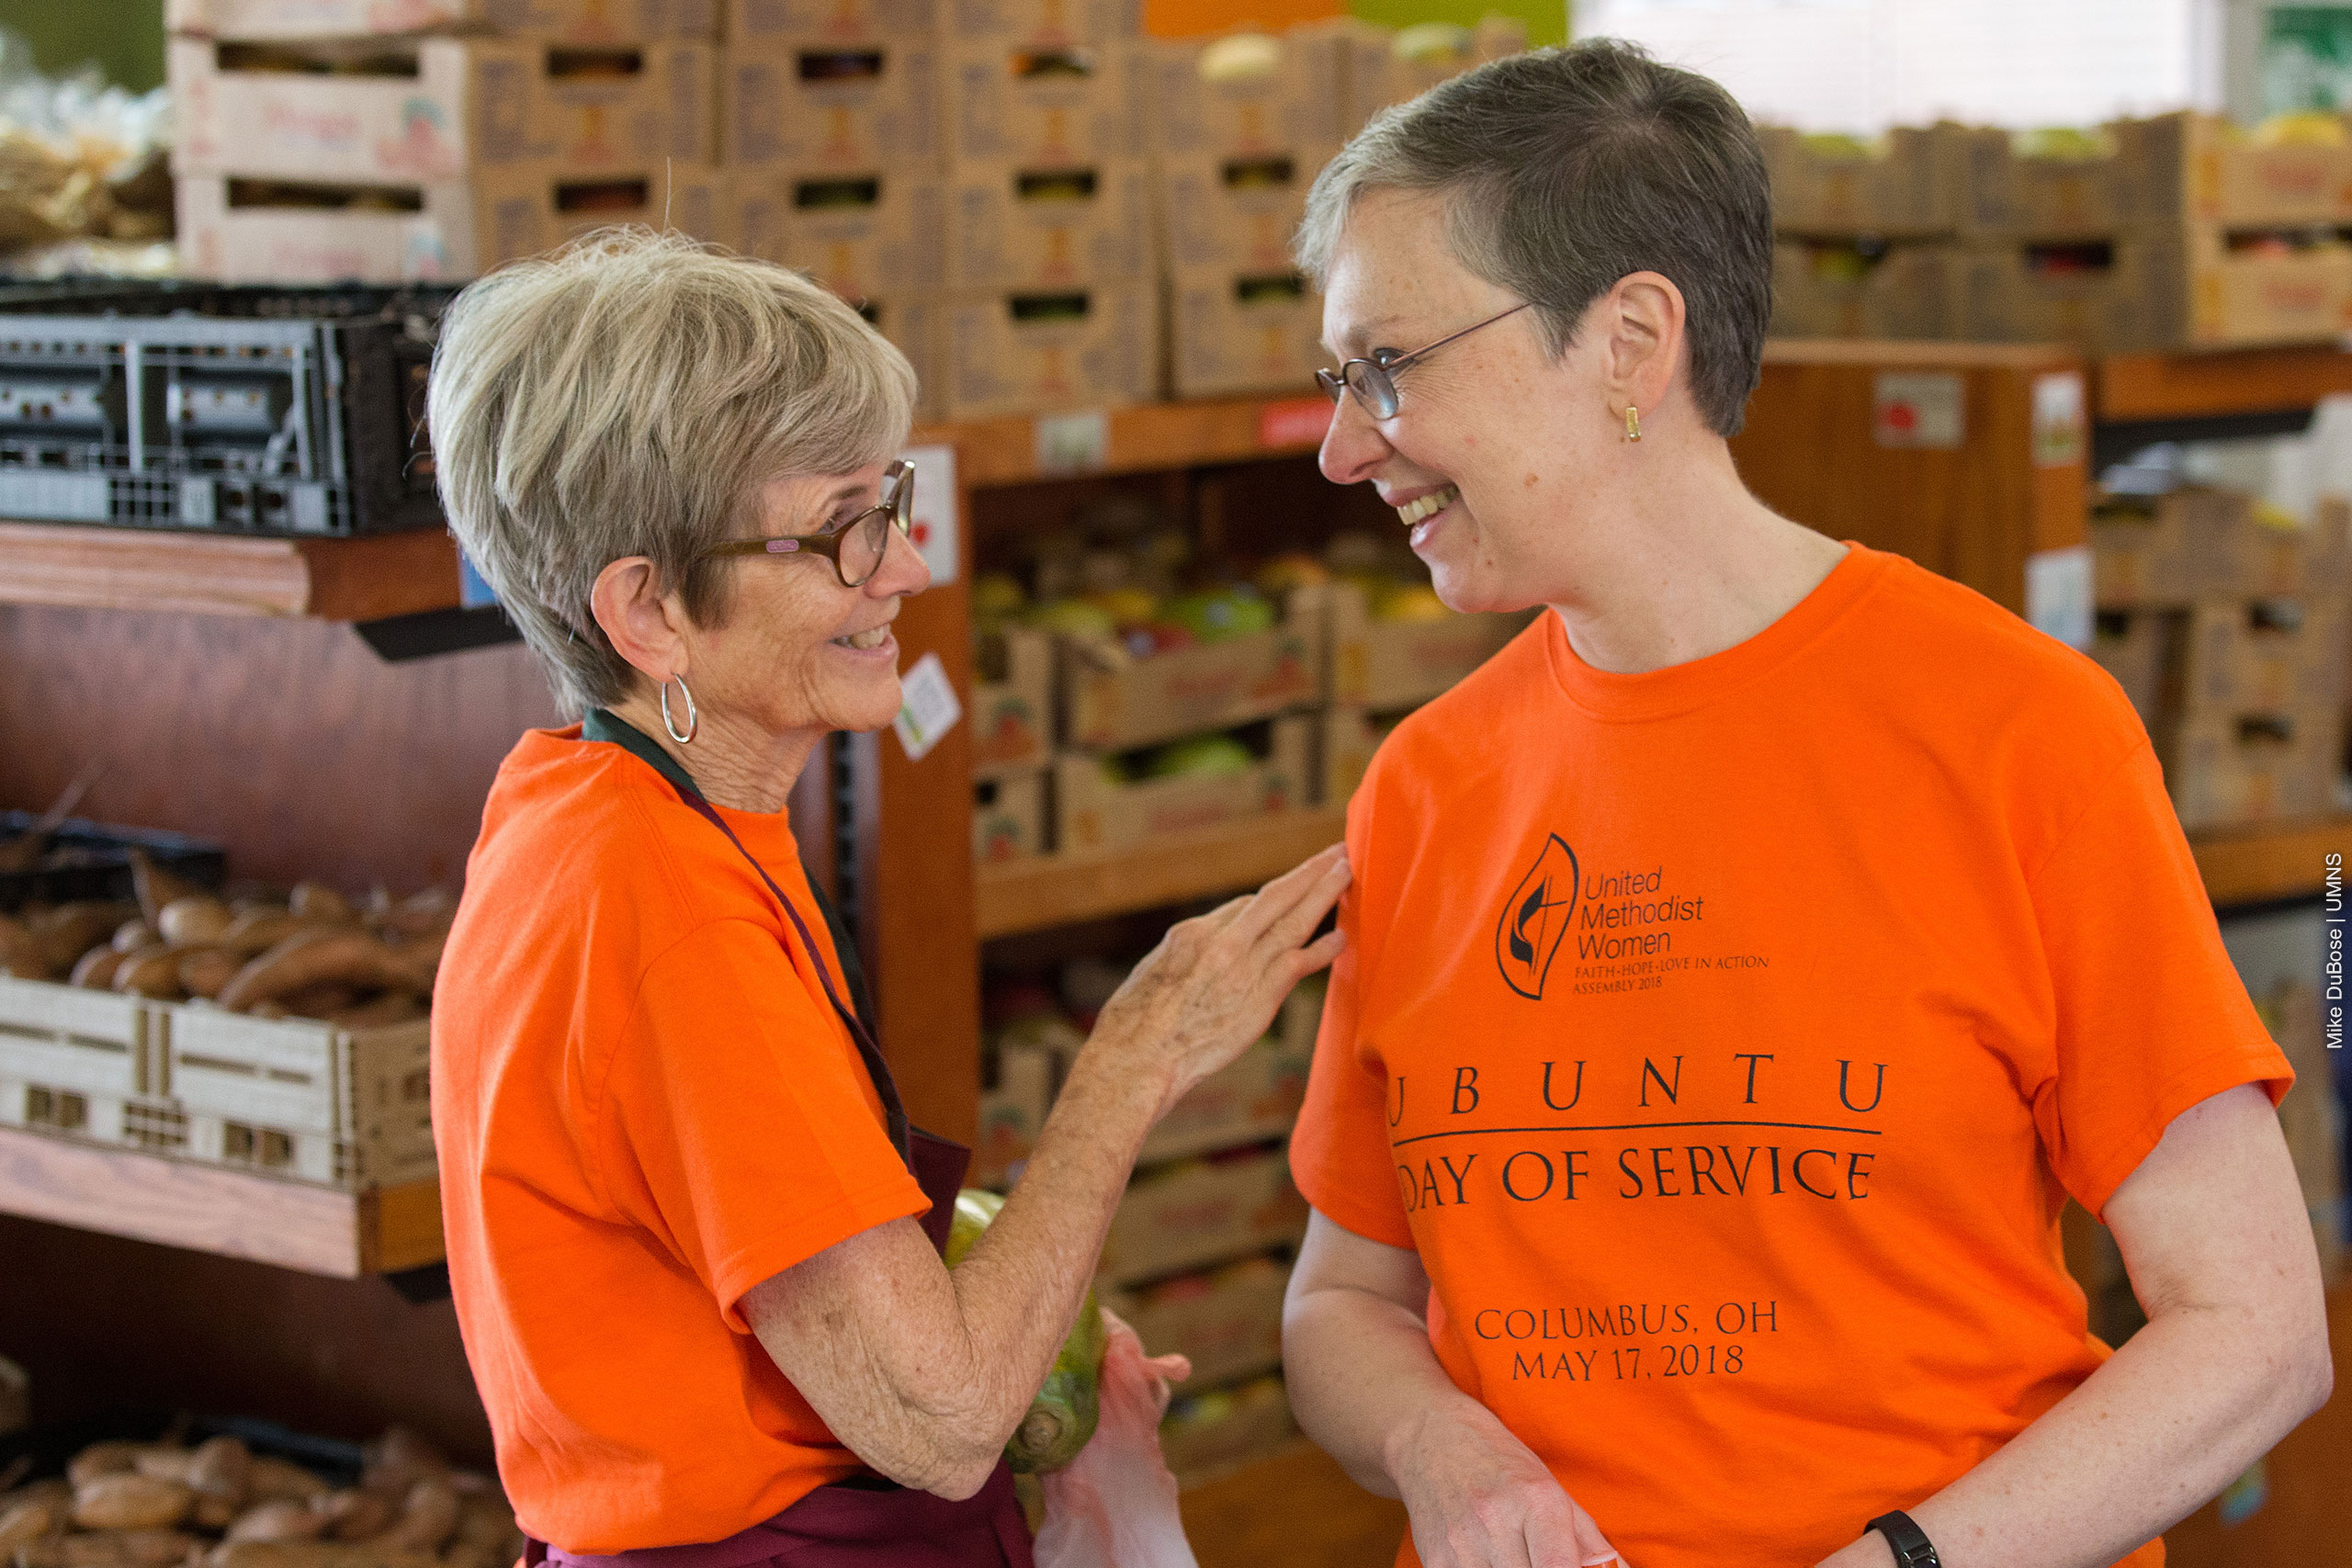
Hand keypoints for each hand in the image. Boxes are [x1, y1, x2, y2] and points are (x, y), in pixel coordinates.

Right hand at [1084, 843, 1348, 1117]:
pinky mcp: (1261, 997)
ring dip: (1325, 894)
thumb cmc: (1135, 1023)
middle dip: (1309, 872)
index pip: (1242, 907)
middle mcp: (1223, 942)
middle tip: (1337, 851)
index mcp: (1193, 933)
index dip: (1273, 899)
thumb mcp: (1153, 974)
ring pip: (1295, 920)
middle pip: (1276, 896)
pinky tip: (1342, 937)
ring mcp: (1244, 967)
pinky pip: (1299, 963)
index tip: (1293, 892)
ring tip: (1347, 872)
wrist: (1140, 1055)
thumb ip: (1183, 958)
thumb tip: (1197, 958)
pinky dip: (1322, 949)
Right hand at [1392, 1399, 1622, 1567]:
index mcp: (1536, 1498)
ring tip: (1514, 1558)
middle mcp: (1497, 1519)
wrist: (1429, 1434)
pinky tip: (1489, 1561)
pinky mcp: (1435, 1558)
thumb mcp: (1551, 1487)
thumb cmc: (1499, 1460)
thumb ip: (1588, 1539)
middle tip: (1541, 1558)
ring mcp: (1462, 1543)